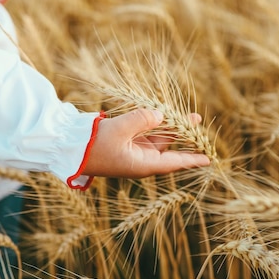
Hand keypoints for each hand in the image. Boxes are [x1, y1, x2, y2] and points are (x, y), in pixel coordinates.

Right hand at [82, 109, 210, 177]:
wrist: (70, 147)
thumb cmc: (94, 145)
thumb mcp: (120, 129)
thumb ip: (142, 119)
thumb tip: (161, 114)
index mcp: (143, 164)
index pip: (174, 162)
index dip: (192, 159)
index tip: (209, 159)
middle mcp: (141, 159)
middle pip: (168, 146)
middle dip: (183, 134)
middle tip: (196, 120)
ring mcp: (133, 150)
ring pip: (158, 138)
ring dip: (170, 126)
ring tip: (185, 115)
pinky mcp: (124, 142)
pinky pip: (145, 132)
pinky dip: (154, 124)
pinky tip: (161, 114)